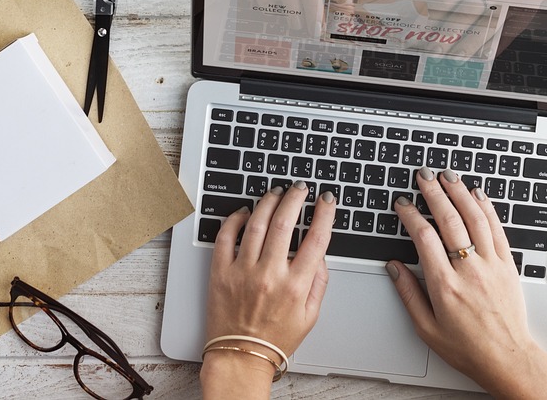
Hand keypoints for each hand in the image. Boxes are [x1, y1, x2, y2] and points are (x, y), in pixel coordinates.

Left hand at [201, 183, 336, 398]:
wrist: (240, 357)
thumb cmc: (274, 339)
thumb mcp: (310, 316)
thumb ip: (319, 283)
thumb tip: (320, 255)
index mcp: (295, 286)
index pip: (316, 239)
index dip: (324, 214)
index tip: (326, 200)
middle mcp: (269, 275)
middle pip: (285, 223)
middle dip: (295, 198)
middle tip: (300, 188)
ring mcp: (242, 272)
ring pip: (256, 224)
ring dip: (268, 202)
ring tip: (275, 193)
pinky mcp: (220, 273)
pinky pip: (225, 237)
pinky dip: (234, 219)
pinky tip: (244, 212)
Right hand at [388, 169, 546, 399]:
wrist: (507, 358)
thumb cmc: (467, 347)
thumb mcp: (426, 328)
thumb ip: (408, 294)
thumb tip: (394, 267)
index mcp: (445, 286)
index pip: (424, 237)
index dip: (411, 215)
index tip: (403, 203)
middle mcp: (468, 270)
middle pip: (449, 220)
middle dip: (434, 192)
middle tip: (424, 175)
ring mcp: (491, 265)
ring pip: (475, 218)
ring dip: (460, 192)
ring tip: (448, 176)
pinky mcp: (507, 264)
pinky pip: (497, 228)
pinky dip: (487, 208)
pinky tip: (478, 194)